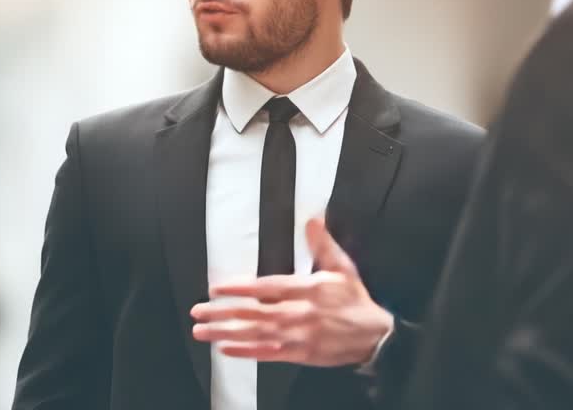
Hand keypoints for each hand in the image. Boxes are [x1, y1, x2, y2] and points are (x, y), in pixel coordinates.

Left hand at [190, 217, 392, 366]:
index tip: (217, 288)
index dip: (240, 289)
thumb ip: (323, 244)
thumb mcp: (343, 267)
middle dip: (223, 312)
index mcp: (308, 290)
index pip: (267, 288)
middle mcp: (299, 314)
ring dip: (226, 333)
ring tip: (202, 330)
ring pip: (256, 334)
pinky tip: (225, 348)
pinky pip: (267, 353)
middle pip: (254, 313)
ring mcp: (297, 336)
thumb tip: (313, 218)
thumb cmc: (355, 299)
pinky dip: (245, 351)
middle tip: (198, 311)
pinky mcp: (298, 354)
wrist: (375, 336)